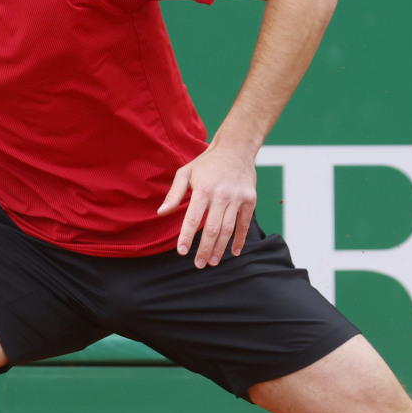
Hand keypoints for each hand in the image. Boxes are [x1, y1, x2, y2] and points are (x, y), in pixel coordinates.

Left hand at [157, 143, 258, 267]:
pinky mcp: (250, 200)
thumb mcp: (185, 173)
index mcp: (203, 189)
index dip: (187, 237)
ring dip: (220, 248)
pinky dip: (240, 239)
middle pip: (212, 229)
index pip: (193, 218)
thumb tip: (161, 212)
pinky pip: (244, 224)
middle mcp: (221, 195)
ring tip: (213, 262)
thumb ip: (174, 194)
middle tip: (198, 264)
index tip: (182, 252)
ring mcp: (237, 198)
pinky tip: (234, 251)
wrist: (236, 148)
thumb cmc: (207, 163)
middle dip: (205, 249)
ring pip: (228, 229)